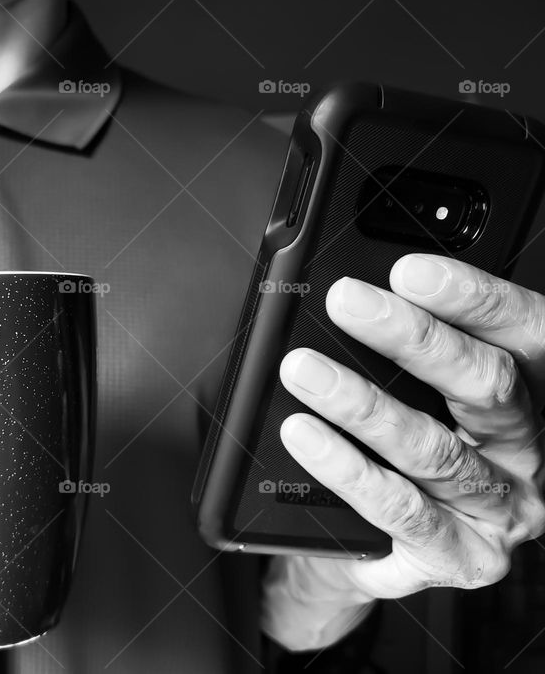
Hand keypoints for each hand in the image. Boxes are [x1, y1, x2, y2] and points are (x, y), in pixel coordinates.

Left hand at [264, 254, 544, 648]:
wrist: (376, 548)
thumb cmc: (400, 454)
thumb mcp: (419, 395)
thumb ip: (408, 354)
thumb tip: (353, 296)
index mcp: (527, 399)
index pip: (522, 336)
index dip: (472, 299)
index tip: (411, 270)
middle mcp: (526, 454)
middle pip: (485, 386)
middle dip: (413, 338)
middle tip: (348, 302)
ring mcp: (499, 510)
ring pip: (433, 449)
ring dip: (362, 404)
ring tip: (304, 370)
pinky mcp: (463, 557)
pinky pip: (401, 510)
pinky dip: (347, 470)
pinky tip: (306, 437)